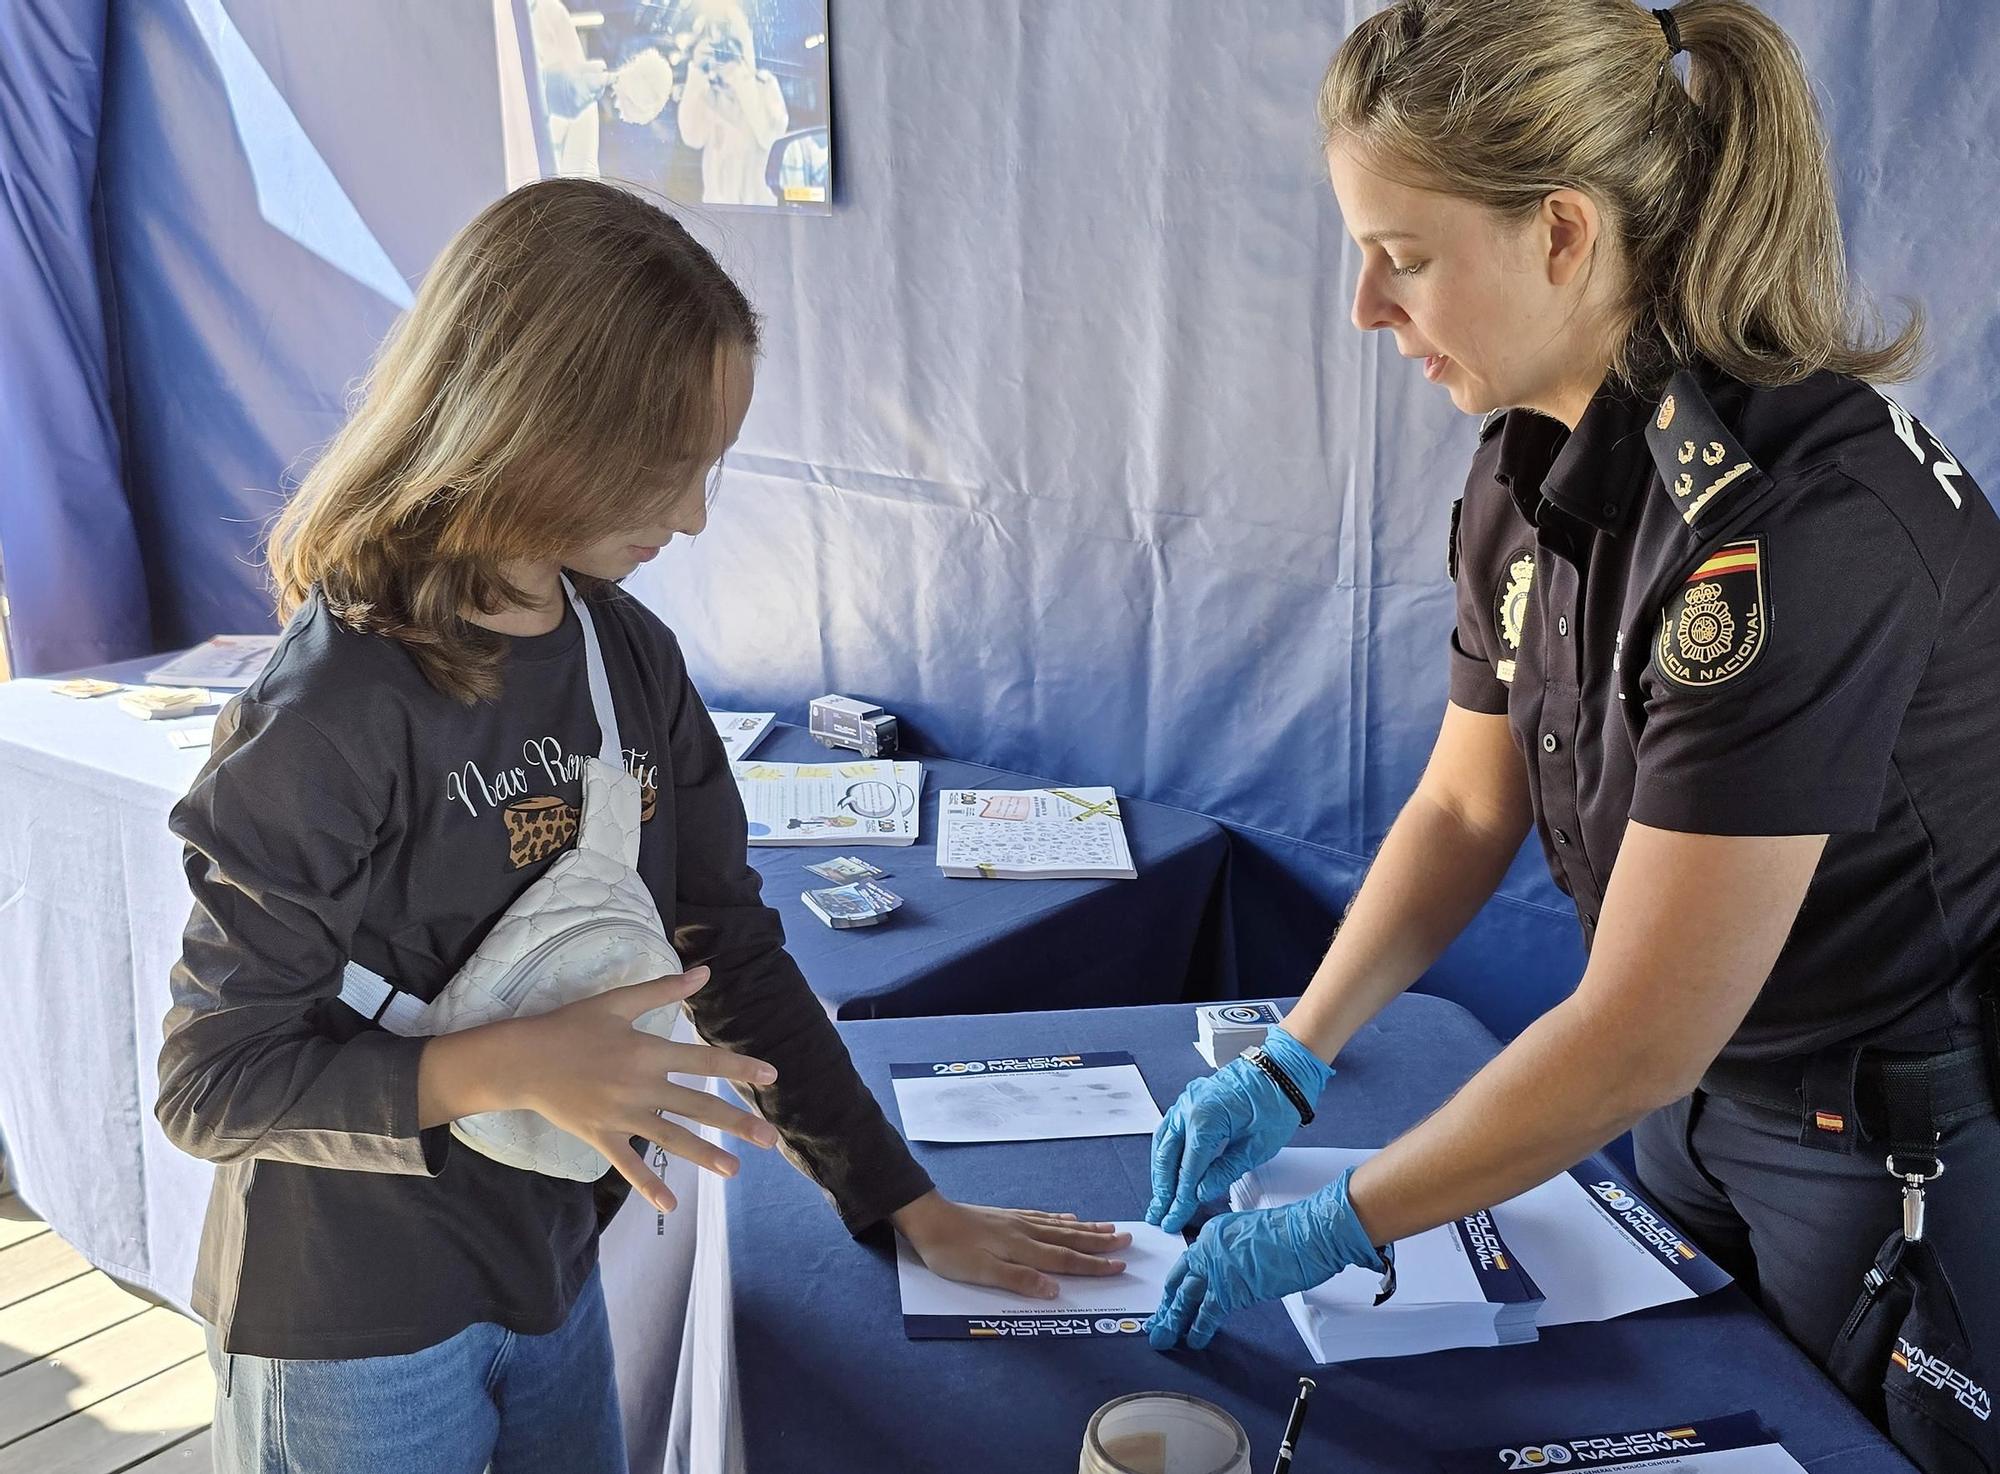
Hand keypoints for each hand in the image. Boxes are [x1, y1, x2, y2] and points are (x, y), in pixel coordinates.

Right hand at [433, 968, 779, 1215]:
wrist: (522, 1059)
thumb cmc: (571, 1026)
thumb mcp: (617, 1002)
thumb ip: (663, 990)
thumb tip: (703, 971)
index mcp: (648, 1051)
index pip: (704, 1060)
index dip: (739, 1067)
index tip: (770, 1077)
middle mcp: (640, 1086)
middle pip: (697, 1105)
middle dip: (736, 1122)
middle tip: (770, 1139)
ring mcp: (621, 1115)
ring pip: (671, 1137)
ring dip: (704, 1154)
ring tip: (734, 1169)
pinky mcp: (601, 1136)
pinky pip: (628, 1164)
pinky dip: (648, 1185)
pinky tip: (670, 1204)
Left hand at [891, 1191, 1133, 1298]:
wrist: (926, 1217)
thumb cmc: (950, 1251)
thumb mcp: (980, 1272)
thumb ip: (1019, 1280)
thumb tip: (1056, 1288)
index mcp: (1022, 1248)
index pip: (1064, 1259)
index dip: (1093, 1264)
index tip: (1120, 1266)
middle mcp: (1025, 1232)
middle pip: (1069, 1239)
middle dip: (1099, 1242)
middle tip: (1128, 1240)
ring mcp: (1016, 1221)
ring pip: (1059, 1226)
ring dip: (1086, 1229)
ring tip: (1109, 1227)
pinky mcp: (1006, 1217)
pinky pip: (1042, 1217)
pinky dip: (1060, 1219)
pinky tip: (1068, 1217)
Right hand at [1145, 1026, 1330, 1232]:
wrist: (1283, 1069)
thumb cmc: (1277, 1102)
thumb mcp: (1258, 1145)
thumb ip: (1226, 1170)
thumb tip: (1202, 1191)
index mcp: (1206, 1118)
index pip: (1188, 1168)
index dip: (1181, 1198)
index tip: (1174, 1218)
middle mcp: (1189, 1107)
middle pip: (1168, 1157)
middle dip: (1163, 1190)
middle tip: (1159, 1215)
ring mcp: (1187, 1101)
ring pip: (1163, 1143)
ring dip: (1160, 1172)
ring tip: (1160, 1198)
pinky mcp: (1191, 1100)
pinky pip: (1170, 1129)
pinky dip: (1166, 1152)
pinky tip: (1166, 1169)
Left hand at [1146, 1165, 1383, 1350]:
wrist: (1306, 1235)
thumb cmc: (1289, 1232)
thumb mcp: (1250, 1234)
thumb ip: (1233, 1253)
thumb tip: (1232, 1272)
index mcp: (1213, 1234)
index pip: (1187, 1264)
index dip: (1177, 1285)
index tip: (1170, 1298)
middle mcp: (1208, 1249)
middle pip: (1180, 1282)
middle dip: (1167, 1306)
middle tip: (1155, 1324)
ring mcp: (1216, 1270)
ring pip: (1186, 1300)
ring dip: (1173, 1322)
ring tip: (1163, 1338)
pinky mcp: (1230, 1291)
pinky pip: (1207, 1314)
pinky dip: (1198, 1329)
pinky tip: (1191, 1341)